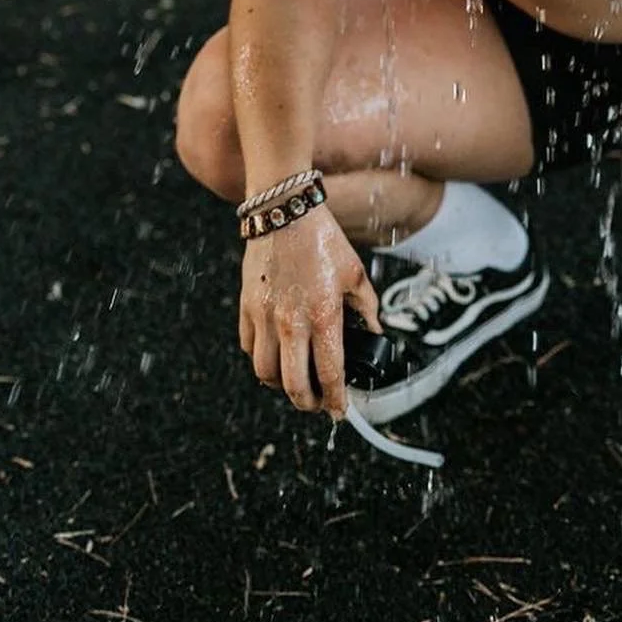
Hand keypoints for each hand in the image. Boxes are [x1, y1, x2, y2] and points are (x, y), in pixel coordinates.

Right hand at [238, 205, 381, 418]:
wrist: (284, 211)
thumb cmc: (323, 240)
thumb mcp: (355, 273)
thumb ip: (367, 307)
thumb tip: (374, 331)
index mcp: (324, 316)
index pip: (330, 374)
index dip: (337, 400)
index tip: (341, 410)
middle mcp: (291, 323)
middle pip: (294, 386)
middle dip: (308, 403)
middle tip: (318, 401)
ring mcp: (265, 317)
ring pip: (265, 374)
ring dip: (282, 385)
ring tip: (296, 380)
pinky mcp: (247, 308)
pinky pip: (249, 349)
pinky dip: (261, 360)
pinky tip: (275, 354)